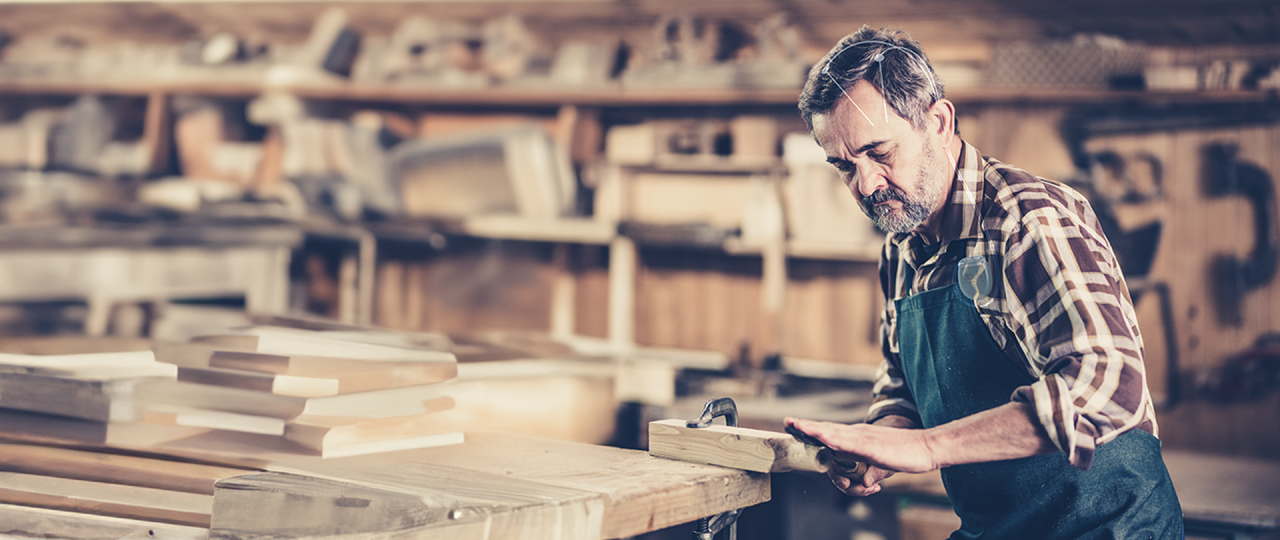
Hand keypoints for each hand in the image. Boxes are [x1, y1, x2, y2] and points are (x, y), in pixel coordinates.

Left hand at [785, 417, 938, 495]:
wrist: (926, 448)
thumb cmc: (906, 456)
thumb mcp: (881, 467)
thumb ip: (870, 473)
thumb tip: (863, 482)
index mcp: (859, 437)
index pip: (831, 431)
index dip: (813, 429)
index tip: (795, 424)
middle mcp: (858, 434)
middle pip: (827, 429)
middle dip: (806, 426)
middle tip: (788, 421)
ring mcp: (863, 438)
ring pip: (833, 432)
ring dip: (813, 429)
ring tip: (797, 425)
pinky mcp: (871, 446)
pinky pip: (848, 442)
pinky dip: (834, 439)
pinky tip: (823, 437)